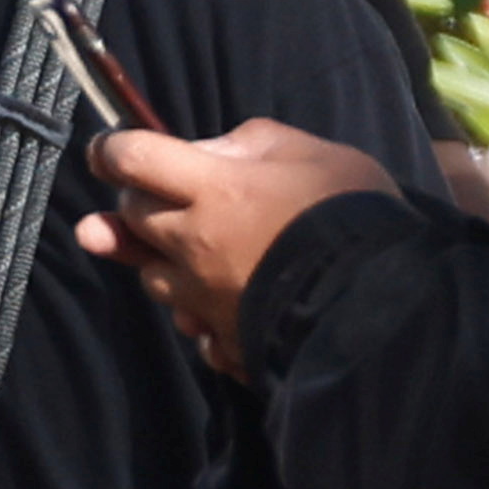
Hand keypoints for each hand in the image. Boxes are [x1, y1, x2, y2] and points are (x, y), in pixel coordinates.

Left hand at [72, 114, 402, 361]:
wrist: (383, 305)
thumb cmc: (353, 214)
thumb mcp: (313, 152)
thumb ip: (251, 143)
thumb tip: (208, 152)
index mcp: (213, 190)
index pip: (133, 160)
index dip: (111, 151)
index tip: (106, 151)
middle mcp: (193, 247)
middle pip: (133, 218)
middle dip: (135, 201)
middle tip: (155, 194)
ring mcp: (203, 302)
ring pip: (152, 278)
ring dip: (162, 261)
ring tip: (192, 254)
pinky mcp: (224, 345)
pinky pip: (194, 332)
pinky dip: (199, 318)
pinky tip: (222, 309)